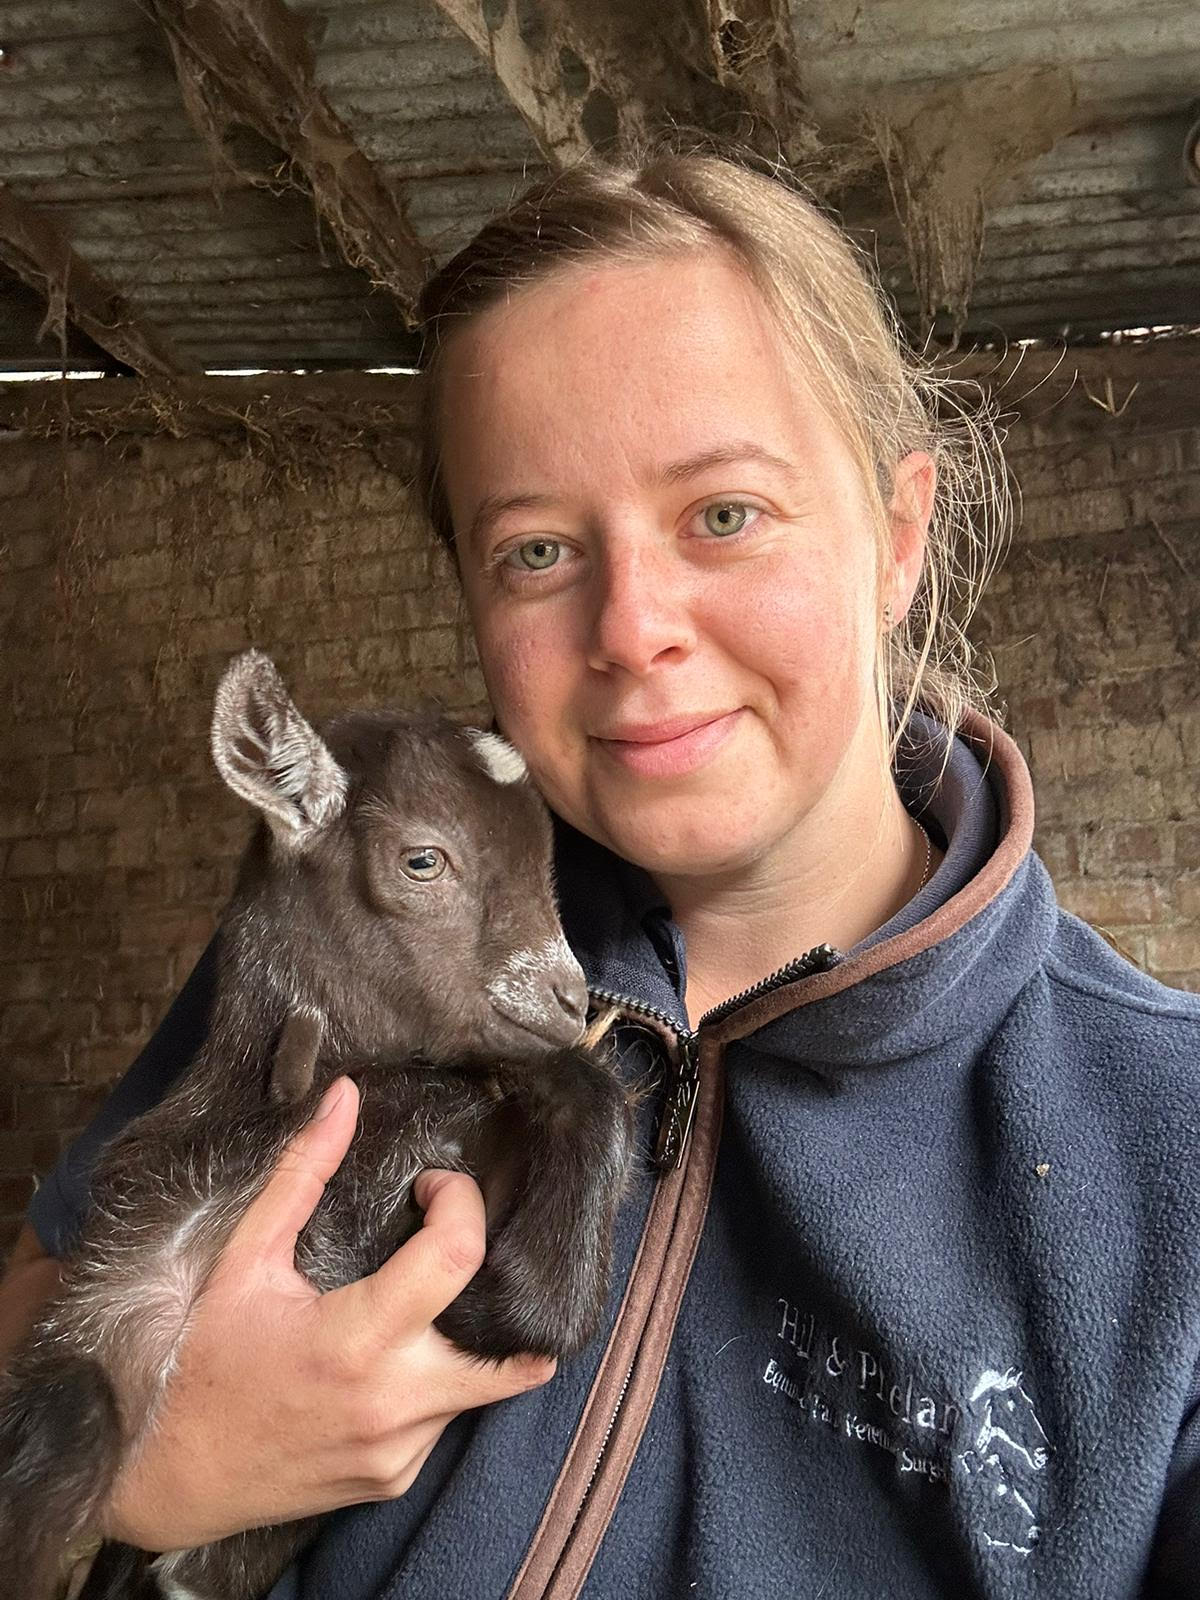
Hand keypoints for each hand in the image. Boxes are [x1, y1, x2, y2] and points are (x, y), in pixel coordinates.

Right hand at [105, 1076, 554, 1551]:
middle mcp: (395, 1403)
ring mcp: (402, 1450)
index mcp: (358, 1340)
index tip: (434, 1188)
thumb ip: (303, 1174)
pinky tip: (400, 1352)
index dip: (463, 1204)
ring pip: (486, 1381)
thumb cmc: (204, 1360)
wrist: (169, 1478)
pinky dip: (440, 1378)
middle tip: (458, 1246)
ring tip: (435, 1294)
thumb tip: (346, 1095)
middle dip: (501, 1281)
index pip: (460, 1257)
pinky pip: (448, 1417)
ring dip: (472, 1332)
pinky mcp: (398, 1477)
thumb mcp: (246, 1259)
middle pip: (512, 1341)